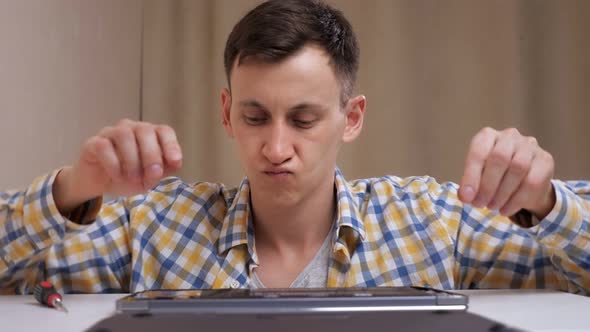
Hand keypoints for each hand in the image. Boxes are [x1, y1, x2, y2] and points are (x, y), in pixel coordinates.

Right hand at [54, 120, 182, 213]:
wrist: (100, 184)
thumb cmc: (129, 176)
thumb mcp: (149, 178)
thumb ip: (162, 171)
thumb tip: (175, 163)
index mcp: (149, 135)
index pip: (164, 131)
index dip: (171, 145)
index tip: (175, 162)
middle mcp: (131, 128)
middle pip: (144, 130)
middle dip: (152, 155)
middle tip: (152, 174)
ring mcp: (111, 133)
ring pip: (123, 134)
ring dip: (132, 159)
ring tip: (132, 178)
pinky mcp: (93, 143)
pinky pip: (103, 145)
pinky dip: (113, 163)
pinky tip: (117, 176)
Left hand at [458, 127, 555, 219]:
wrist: (524, 179)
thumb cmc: (494, 175)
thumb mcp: (478, 178)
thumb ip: (469, 185)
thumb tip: (465, 196)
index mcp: (487, 136)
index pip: (478, 152)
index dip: (471, 176)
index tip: (467, 197)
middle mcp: (509, 136)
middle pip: (499, 158)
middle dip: (487, 186)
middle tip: (480, 204)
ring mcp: (530, 146)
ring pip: (518, 168)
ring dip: (502, 193)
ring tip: (492, 207)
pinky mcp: (545, 160)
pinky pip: (533, 181)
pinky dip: (517, 200)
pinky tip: (506, 209)